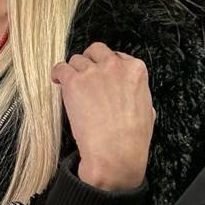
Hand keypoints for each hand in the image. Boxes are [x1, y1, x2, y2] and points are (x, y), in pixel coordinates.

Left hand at [51, 42, 155, 190]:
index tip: (102, 73)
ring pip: (76, 60)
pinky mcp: (74, 82)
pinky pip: (60, 68)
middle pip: (96, 51)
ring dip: (73, 71)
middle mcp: (114, 66)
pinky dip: (57, 74)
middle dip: (90, 60)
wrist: (115, 154)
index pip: (117, 55)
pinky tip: (57, 81)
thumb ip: (137, 94)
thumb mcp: (147, 111)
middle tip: (85, 74)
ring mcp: (93, 72)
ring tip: (72, 86)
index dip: (107, 65)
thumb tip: (130, 94)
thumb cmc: (132, 139)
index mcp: (135, 70)